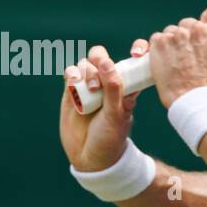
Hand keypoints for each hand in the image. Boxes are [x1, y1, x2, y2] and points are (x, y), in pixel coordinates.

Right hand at [59, 39, 147, 171]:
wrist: (91, 157)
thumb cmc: (110, 137)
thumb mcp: (116, 114)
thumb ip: (113, 88)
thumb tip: (107, 62)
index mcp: (125, 86)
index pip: (131, 61)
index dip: (136, 49)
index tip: (136, 52)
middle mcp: (107, 83)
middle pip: (101, 57)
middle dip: (99, 59)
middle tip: (100, 76)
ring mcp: (88, 86)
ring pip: (85, 63)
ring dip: (86, 71)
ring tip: (91, 90)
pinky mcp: (72, 92)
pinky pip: (70, 73)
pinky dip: (72, 74)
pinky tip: (75, 84)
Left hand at [149, 0, 206, 108]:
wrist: (190, 100)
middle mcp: (195, 30)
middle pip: (191, 22)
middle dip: (191, 35)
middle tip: (191, 52)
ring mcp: (175, 35)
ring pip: (173, 31)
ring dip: (174, 42)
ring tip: (177, 61)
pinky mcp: (159, 42)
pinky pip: (158, 39)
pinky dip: (160, 48)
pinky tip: (165, 61)